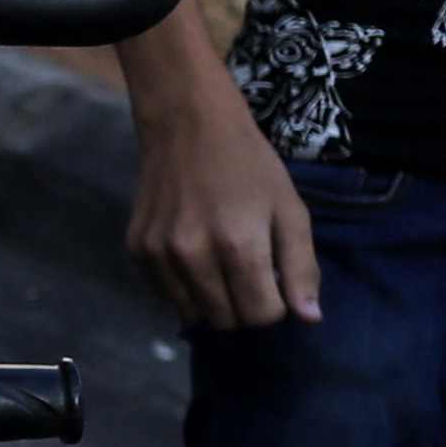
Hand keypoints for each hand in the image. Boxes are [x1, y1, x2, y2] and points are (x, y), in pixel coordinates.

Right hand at [130, 75, 322, 330]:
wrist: (187, 126)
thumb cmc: (249, 165)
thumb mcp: (290, 209)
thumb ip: (301, 266)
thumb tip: (308, 318)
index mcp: (239, 246)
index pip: (260, 315)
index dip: (275, 306)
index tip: (274, 282)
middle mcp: (194, 256)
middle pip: (226, 320)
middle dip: (244, 307)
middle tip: (249, 274)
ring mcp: (159, 255)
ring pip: (192, 314)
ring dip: (213, 300)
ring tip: (220, 265)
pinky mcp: (137, 250)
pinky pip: (166, 294)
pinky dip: (184, 287)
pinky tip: (194, 256)